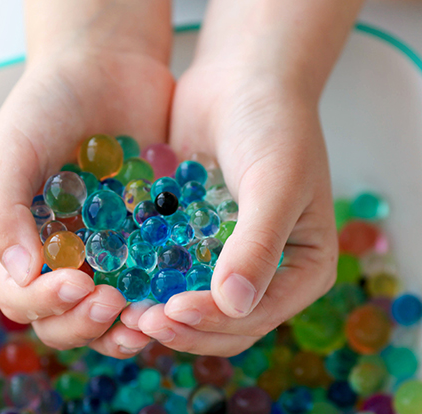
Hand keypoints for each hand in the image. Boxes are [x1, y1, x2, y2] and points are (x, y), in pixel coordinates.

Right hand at [0, 12, 172, 357]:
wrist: (106, 65)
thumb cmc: (46, 104)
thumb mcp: (12, 152)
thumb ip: (2, 214)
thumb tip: (22, 276)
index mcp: (17, 246)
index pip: (23, 299)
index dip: (47, 304)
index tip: (78, 283)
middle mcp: (59, 262)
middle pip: (64, 322)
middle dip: (85, 324)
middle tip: (113, 304)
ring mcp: (103, 258)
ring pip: (109, 317)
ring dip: (122, 328)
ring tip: (143, 318)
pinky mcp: (144, 247)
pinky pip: (150, 286)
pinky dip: (158, 299)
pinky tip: (176, 295)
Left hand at [126, 44, 339, 355]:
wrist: (243, 78)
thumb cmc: (274, 124)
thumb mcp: (276, 183)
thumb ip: (258, 245)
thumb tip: (234, 306)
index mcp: (305, 270)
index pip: (258, 316)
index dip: (214, 323)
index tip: (171, 312)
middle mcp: (270, 275)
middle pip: (225, 325)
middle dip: (184, 328)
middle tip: (137, 321)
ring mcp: (230, 263)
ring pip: (195, 309)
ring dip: (161, 316)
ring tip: (123, 312)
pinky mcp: (196, 245)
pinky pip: (171, 278)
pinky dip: (148, 286)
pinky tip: (116, 284)